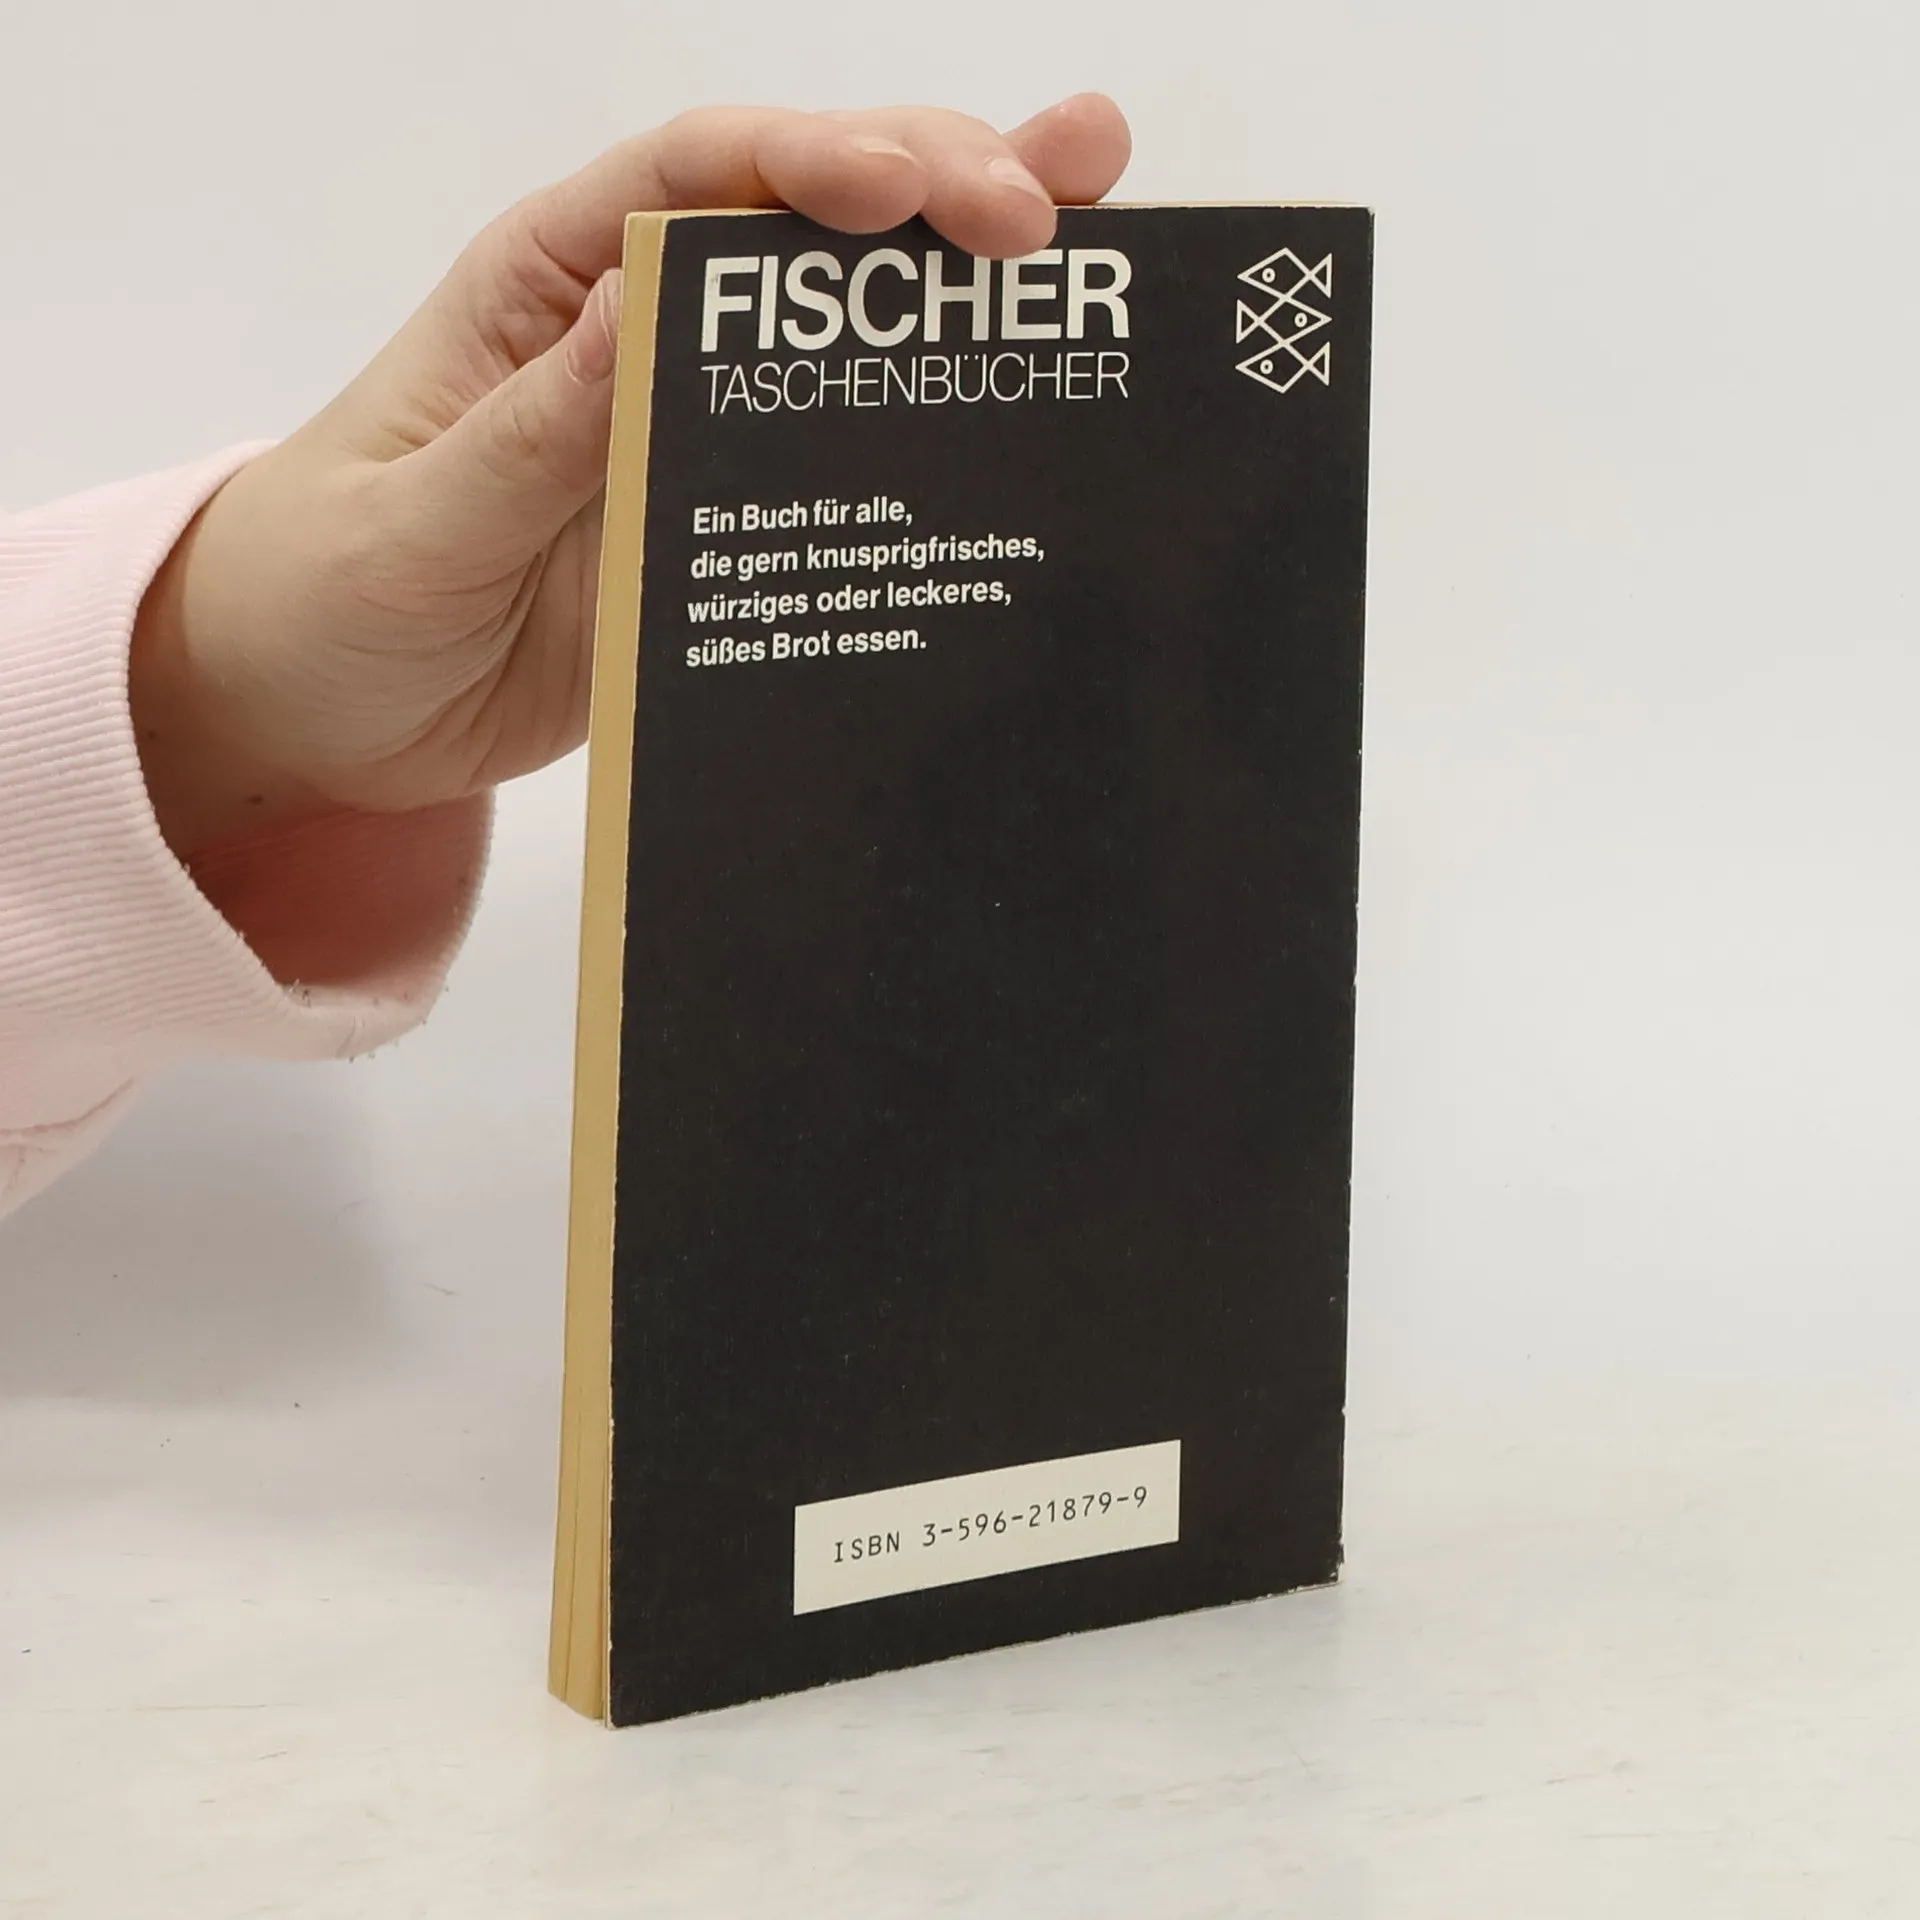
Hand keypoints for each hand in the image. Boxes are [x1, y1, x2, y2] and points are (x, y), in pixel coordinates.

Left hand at [131, 96, 1131, 858]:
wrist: (323, 710)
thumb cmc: (329, 594)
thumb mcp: (415, 524)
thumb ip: (530, 436)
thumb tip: (642, 319)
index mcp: (547, 290)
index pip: (691, 184)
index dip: (811, 165)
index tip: (912, 194)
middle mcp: (636, 334)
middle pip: (801, 225)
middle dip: (934, 191)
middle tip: (1054, 204)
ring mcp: (693, 427)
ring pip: (846, 330)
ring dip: (965, 279)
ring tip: (1099, 229)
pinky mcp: (726, 522)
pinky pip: (842, 460)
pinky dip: (937, 427)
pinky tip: (1030, 401)